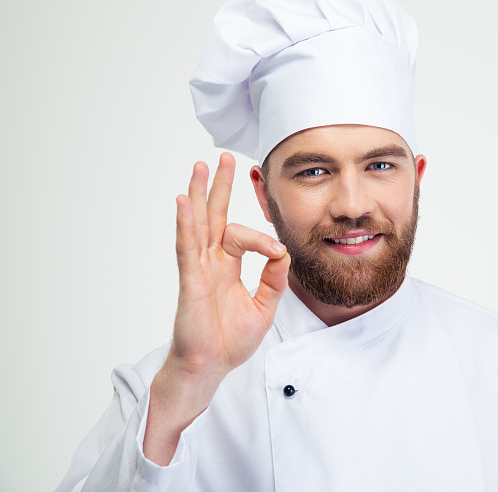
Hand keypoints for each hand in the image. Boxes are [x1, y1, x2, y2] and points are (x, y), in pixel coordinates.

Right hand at [168, 152, 288, 380]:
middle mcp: (209, 262)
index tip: (277, 252)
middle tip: (223, 159)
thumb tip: (283, 251)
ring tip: (200, 167)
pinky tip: (186, 202)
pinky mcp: (191, 281)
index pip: (242, 236)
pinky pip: (188, 248)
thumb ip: (274, 278)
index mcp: (226, 266)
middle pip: (214, 216)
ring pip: (198, 224)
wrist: (210, 367)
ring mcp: (197, 269)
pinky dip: (187, 224)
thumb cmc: (230, 340)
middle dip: (219, 187)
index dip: (263, 239)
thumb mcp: (264, 306)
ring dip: (200, 195)